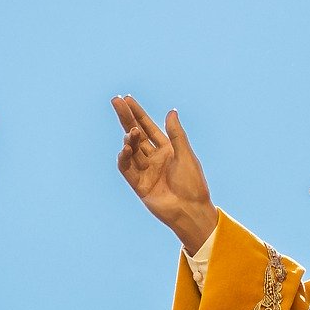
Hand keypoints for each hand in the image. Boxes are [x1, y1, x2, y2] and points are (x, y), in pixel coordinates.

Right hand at [112, 94, 217, 253]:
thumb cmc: (193, 184)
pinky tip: (125, 148)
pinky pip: (126, 168)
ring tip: (132, 132)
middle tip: (116, 101)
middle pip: (136, 134)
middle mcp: (154, 158)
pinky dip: (124, 158)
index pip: (149, 127)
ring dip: (130, 139)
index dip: (138, 113)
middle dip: (126, 118)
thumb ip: (176, 134)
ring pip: (132, 150)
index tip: (127, 99)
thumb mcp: (186, 154)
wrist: (190, 210)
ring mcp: (145, 171)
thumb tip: (171, 111)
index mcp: (167, 149)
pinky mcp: (138, 184)